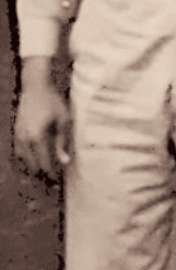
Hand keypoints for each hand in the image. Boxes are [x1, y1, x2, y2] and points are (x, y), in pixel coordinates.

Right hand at [13, 57, 70, 181]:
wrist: (35, 87)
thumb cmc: (53, 102)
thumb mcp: (63, 121)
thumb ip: (62, 142)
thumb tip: (64, 161)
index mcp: (37, 137)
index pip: (43, 163)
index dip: (51, 174)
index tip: (57, 182)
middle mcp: (24, 138)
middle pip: (31, 164)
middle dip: (41, 174)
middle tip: (52, 181)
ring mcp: (17, 135)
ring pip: (22, 159)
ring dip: (32, 166)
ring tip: (44, 172)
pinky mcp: (15, 131)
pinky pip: (18, 150)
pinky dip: (25, 158)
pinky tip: (34, 159)